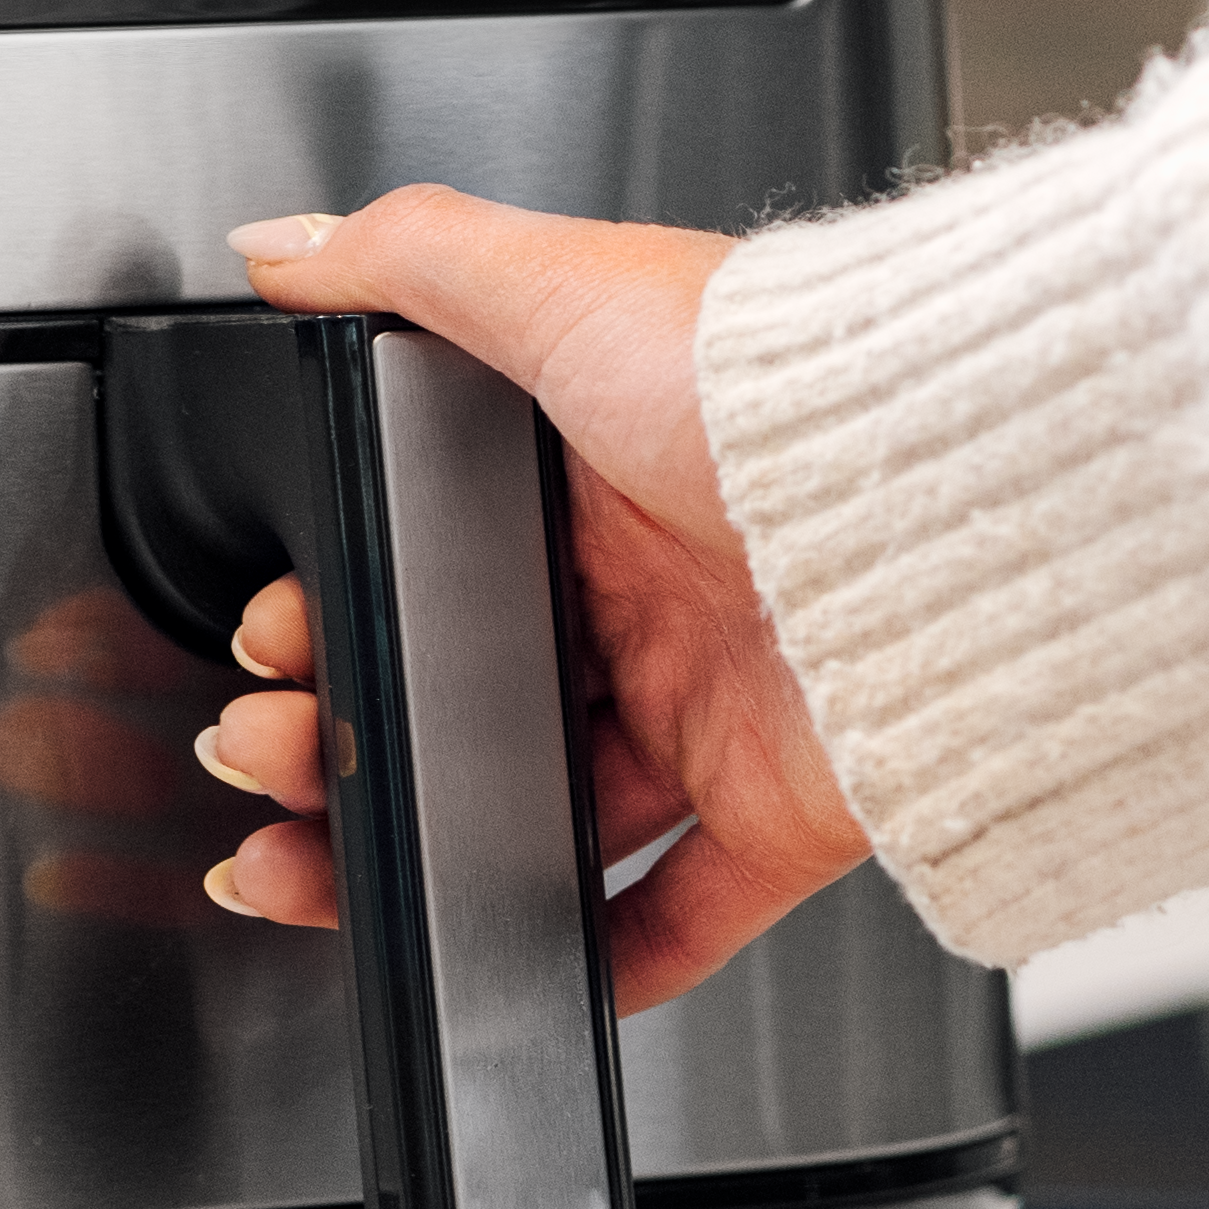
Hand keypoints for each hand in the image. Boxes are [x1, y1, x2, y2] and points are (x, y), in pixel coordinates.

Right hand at [194, 187, 867, 1011]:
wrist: (937, 510)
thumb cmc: (773, 388)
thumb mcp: (567, 283)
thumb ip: (411, 262)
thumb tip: (289, 252)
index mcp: (599, 475)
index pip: (432, 556)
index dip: (338, 605)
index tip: (272, 633)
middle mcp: (656, 597)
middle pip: (463, 694)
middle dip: (340, 734)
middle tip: (271, 747)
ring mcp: (713, 711)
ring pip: (530, 811)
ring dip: (416, 846)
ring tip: (314, 865)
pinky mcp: (775, 815)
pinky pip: (677, 915)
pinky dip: (595, 954)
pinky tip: (504, 957)